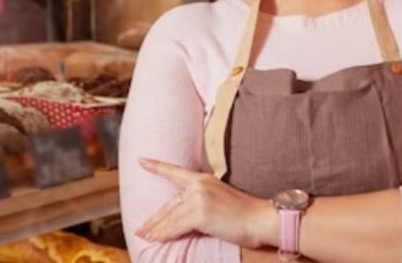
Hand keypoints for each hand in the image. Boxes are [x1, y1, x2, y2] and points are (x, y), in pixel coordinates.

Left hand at [135, 158, 275, 247]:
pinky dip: (165, 235)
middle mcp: (199, 186)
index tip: (141, 161)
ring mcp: (199, 198)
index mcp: (203, 179)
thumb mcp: (220, 199)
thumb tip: (184, 215)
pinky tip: (157, 239)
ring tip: (145, 237)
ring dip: (157, 230)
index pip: (175, 172)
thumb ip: (200, 202)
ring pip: (170, 218)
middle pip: (169, 204)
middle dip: (153, 219)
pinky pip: (177, 227)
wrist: (261, 219)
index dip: (156, 166)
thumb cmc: (245, 214)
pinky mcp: (200, 214)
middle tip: (140, 228)